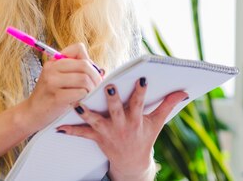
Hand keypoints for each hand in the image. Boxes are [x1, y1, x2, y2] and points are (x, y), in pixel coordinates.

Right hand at [22, 43, 102, 132]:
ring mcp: (52, 82)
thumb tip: (101, 71)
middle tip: (97, 86)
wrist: (31, 114)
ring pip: (84, 79)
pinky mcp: (56, 97)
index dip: (89, 61)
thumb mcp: (58, 78)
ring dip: (92, 89)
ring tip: (90, 95)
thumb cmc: (50, 96)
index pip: (78, 49)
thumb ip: (76, 71)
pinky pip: (80, 93)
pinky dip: (85, 98)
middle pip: (85, 65)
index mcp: (54, 62)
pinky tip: (82, 102)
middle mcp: (51, 69)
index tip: (90, 73)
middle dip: (95, 77)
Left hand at [56, 77, 187, 180]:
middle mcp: (122, 126)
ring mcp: (108, 132)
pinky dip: (70, 130)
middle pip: (116, 111)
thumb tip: (184, 91)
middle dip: (113, 99)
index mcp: (137, 120)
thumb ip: (167, 105)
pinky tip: (58, 126)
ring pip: (95, 121)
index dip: (141, 92)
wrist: (131, 163)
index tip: (142, 79)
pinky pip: (82, 134)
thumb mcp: (157, 122)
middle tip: (109, 86)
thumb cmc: (144, 137)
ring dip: (86, 113)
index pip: (140, 103)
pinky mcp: (97, 138)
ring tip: (77, 104)